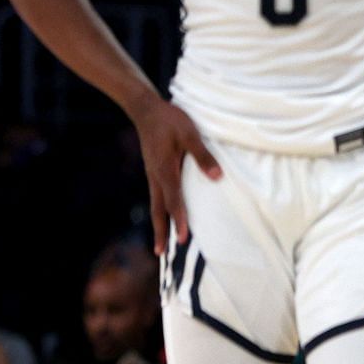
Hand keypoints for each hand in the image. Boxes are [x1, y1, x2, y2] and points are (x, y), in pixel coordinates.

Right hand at [128, 95, 220, 254]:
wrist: (145, 109)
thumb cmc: (170, 120)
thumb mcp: (190, 134)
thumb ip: (203, 155)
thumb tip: (217, 177)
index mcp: (165, 169)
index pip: (174, 200)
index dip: (180, 219)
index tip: (184, 237)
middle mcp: (156, 176)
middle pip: (158, 209)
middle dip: (162, 231)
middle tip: (162, 254)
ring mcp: (152, 174)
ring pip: (156, 204)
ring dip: (159, 224)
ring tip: (161, 244)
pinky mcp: (154, 170)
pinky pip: (157, 195)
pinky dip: (160, 210)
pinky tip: (164, 216)